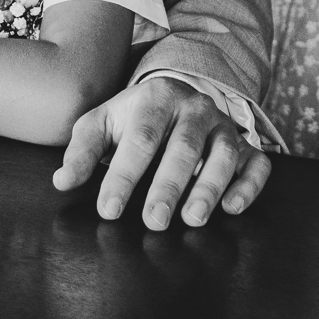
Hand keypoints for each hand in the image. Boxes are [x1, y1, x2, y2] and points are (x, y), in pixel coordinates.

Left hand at [52, 73, 269, 228]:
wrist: (172, 97)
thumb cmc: (132, 119)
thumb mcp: (101, 124)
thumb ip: (82, 151)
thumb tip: (62, 182)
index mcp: (156, 98)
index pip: (141, 138)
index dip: (124, 175)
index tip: (108, 209)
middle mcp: (195, 108)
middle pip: (183, 147)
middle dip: (168, 185)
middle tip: (154, 221)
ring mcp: (223, 126)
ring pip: (223, 154)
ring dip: (210, 187)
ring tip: (193, 218)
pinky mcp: (244, 145)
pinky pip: (256, 163)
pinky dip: (249, 185)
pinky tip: (232, 208)